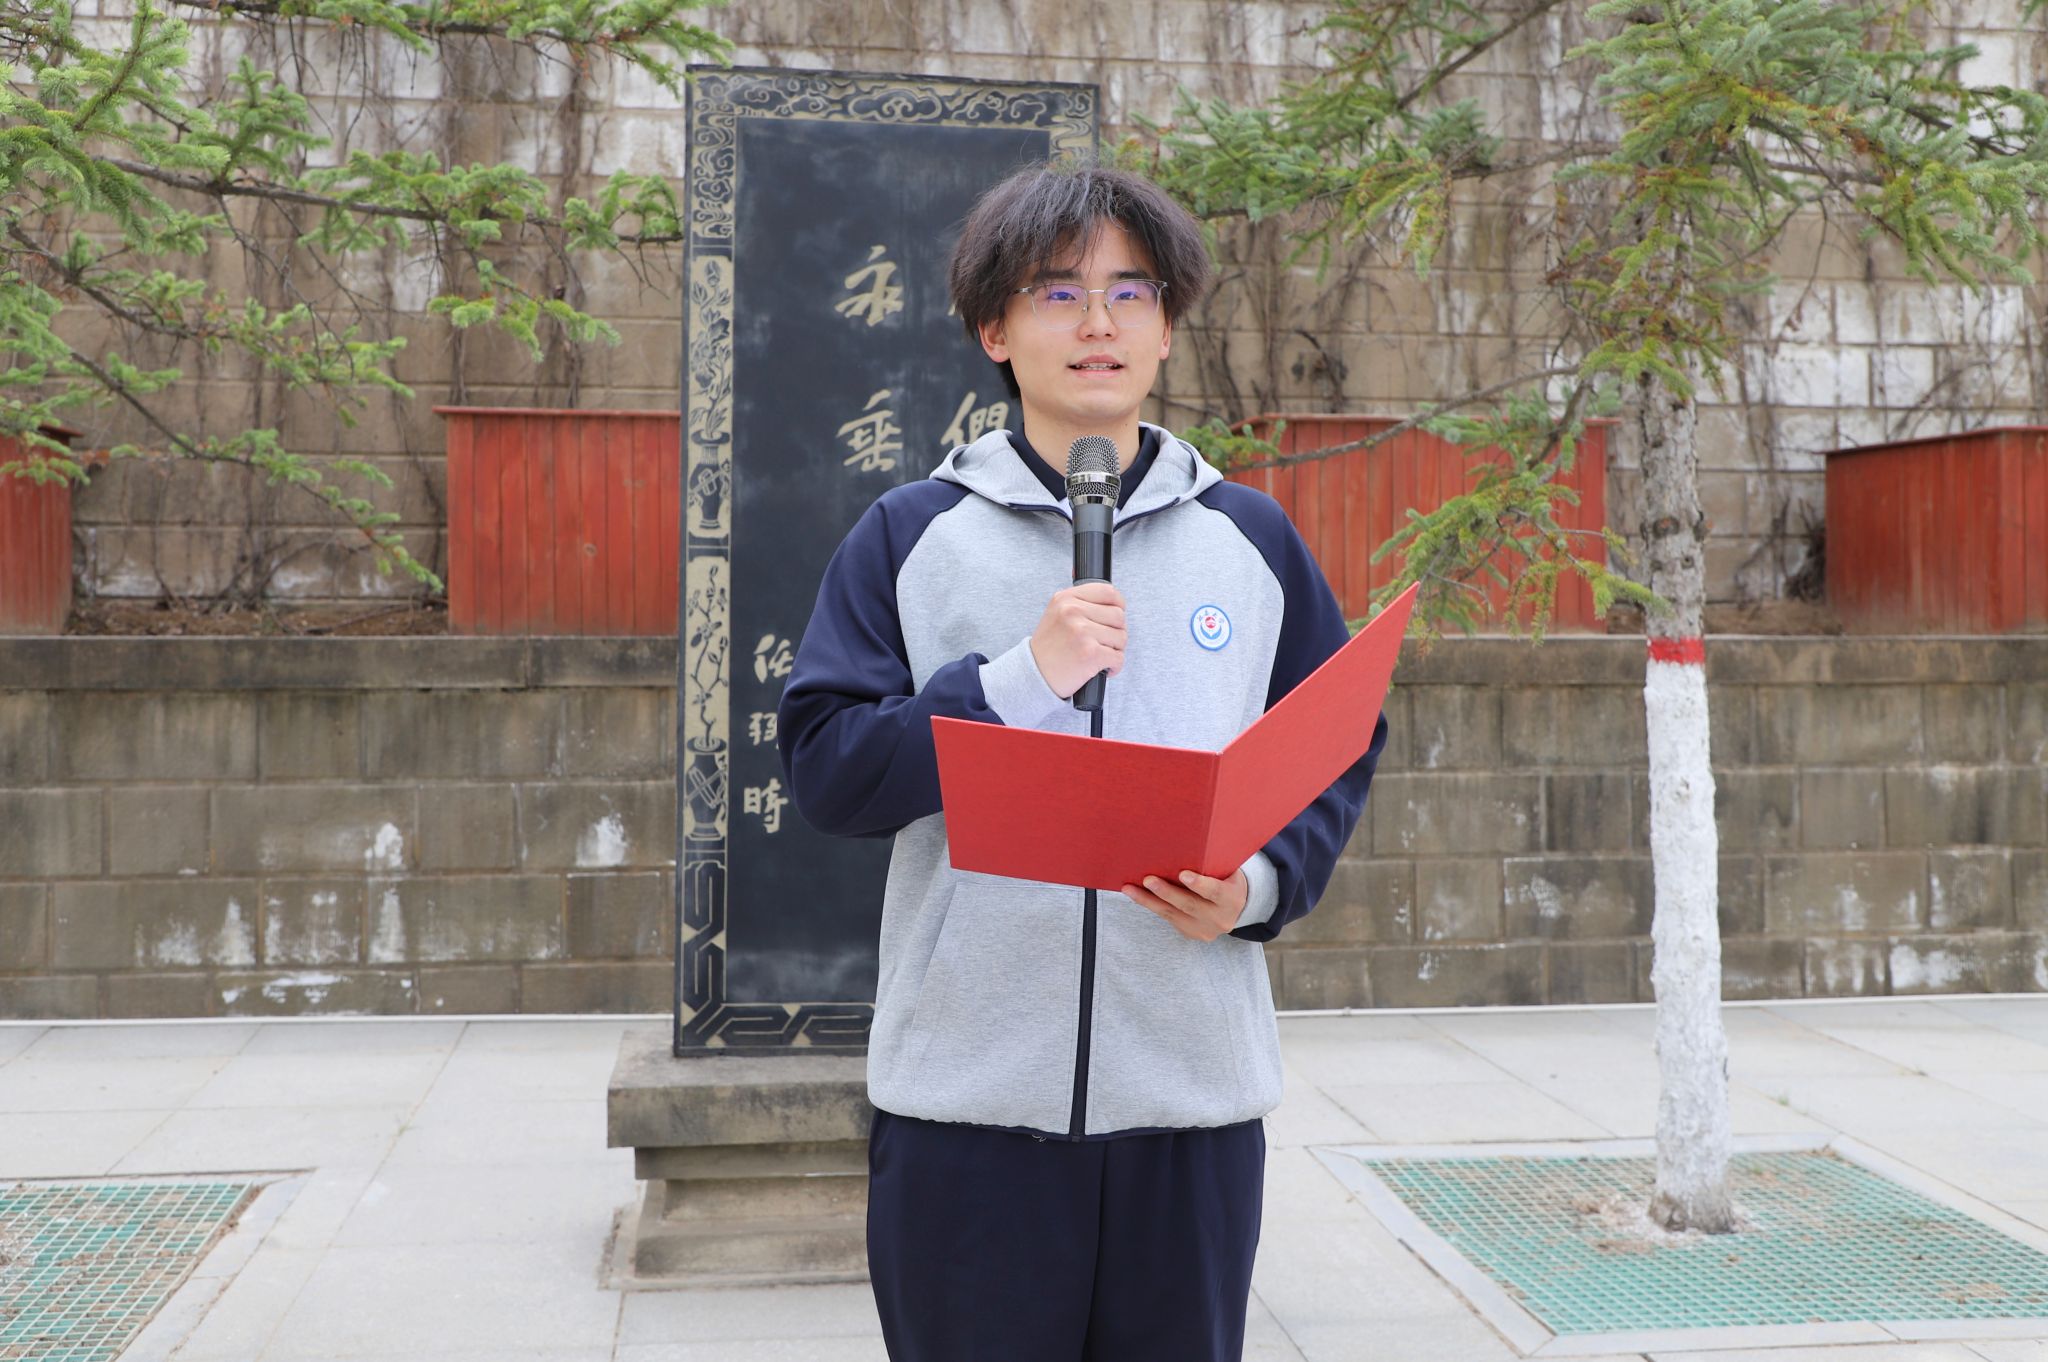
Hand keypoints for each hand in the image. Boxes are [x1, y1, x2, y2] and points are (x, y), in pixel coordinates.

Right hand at [1028, 583, 1125, 699]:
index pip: (1109, 592)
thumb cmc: (1049, 647)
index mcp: (1066, 598)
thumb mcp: (1057, 614)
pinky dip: (1114, 666)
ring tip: (1099, 655)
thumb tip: (1115, 603)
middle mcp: (1072, 611)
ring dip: (1115, 650)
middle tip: (1103, 642)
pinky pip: (1118, 657)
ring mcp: (1082, 632)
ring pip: (1121, 637)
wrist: (1034, 674)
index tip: (1116, 616)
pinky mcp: (1090, 653)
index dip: (1119, 605)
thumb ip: (1081, 603)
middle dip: (1116, 632)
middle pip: (1118, 616)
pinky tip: (1102, 668)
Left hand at [1121, 868, 1248, 942]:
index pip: (1215, 892)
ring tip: (1130, 888)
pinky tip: (1136, 895)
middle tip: (1148, 880)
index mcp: (1232, 899)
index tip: (1183, 874)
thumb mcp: (1227, 870)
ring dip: (1148, 900)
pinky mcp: (1190, 933)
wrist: (1234, 907)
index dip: (1199, 884)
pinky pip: (1168, 918)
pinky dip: (1151, 905)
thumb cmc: (1226, 878)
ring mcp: (1204, 930)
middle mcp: (1220, 919)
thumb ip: (1211, 863)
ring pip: (1172, 914)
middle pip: (1189, 905)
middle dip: (1166, 892)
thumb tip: (1184, 842)